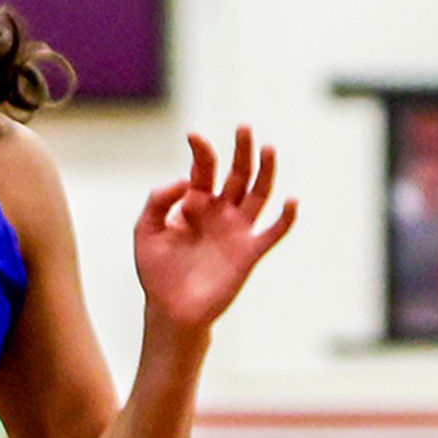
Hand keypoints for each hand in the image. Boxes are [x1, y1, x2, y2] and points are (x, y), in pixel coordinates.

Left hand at [132, 125, 296, 333]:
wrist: (170, 310)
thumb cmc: (157, 271)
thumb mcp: (145, 229)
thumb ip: (158, 200)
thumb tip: (183, 180)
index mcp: (194, 202)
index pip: (203, 168)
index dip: (201, 150)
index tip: (193, 136)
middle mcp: (219, 211)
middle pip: (236, 173)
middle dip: (241, 150)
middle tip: (243, 127)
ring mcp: (236, 230)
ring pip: (257, 194)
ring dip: (265, 172)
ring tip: (269, 148)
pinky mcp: (248, 252)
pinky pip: (271, 233)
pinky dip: (285, 218)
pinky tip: (291, 201)